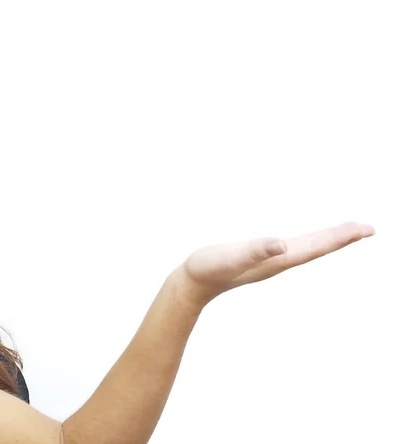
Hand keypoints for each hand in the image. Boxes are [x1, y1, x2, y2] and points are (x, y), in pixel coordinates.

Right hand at [171, 221, 374, 311]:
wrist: (191, 285)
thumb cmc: (207, 269)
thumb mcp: (230, 256)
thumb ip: (255, 250)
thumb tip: (283, 244)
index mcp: (275, 260)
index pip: (315, 246)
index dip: (339, 237)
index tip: (364, 228)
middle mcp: (277, 262)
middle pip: (316, 248)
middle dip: (341, 238)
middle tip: (367, 228)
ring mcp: (268, 262)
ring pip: (305, 249)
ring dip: (326, 240)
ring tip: (344, 233)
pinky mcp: (258, 260)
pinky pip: (290, 248)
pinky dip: (306, 242)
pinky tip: (302, 241)